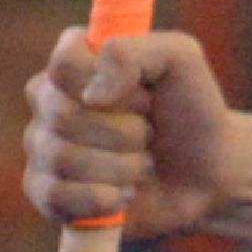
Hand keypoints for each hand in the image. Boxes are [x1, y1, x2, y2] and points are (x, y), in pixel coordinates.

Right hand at [25, 25, 235, 239]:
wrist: (207, 176)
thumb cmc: (191, 112)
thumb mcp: (180, 59)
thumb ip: (132, 52)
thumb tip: (90, 96)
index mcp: (74, 62)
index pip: (63, 64)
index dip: (108, 83)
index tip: (145, 95)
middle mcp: (49, 101)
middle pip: (62, 114)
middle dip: (124, 131)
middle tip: (149, 133)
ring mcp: (44, 148)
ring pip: (61, 158)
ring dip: (120, 167)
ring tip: (144, 165)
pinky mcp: (47, 194)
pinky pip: (53, 196)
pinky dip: (101, 199)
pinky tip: (125, 194)